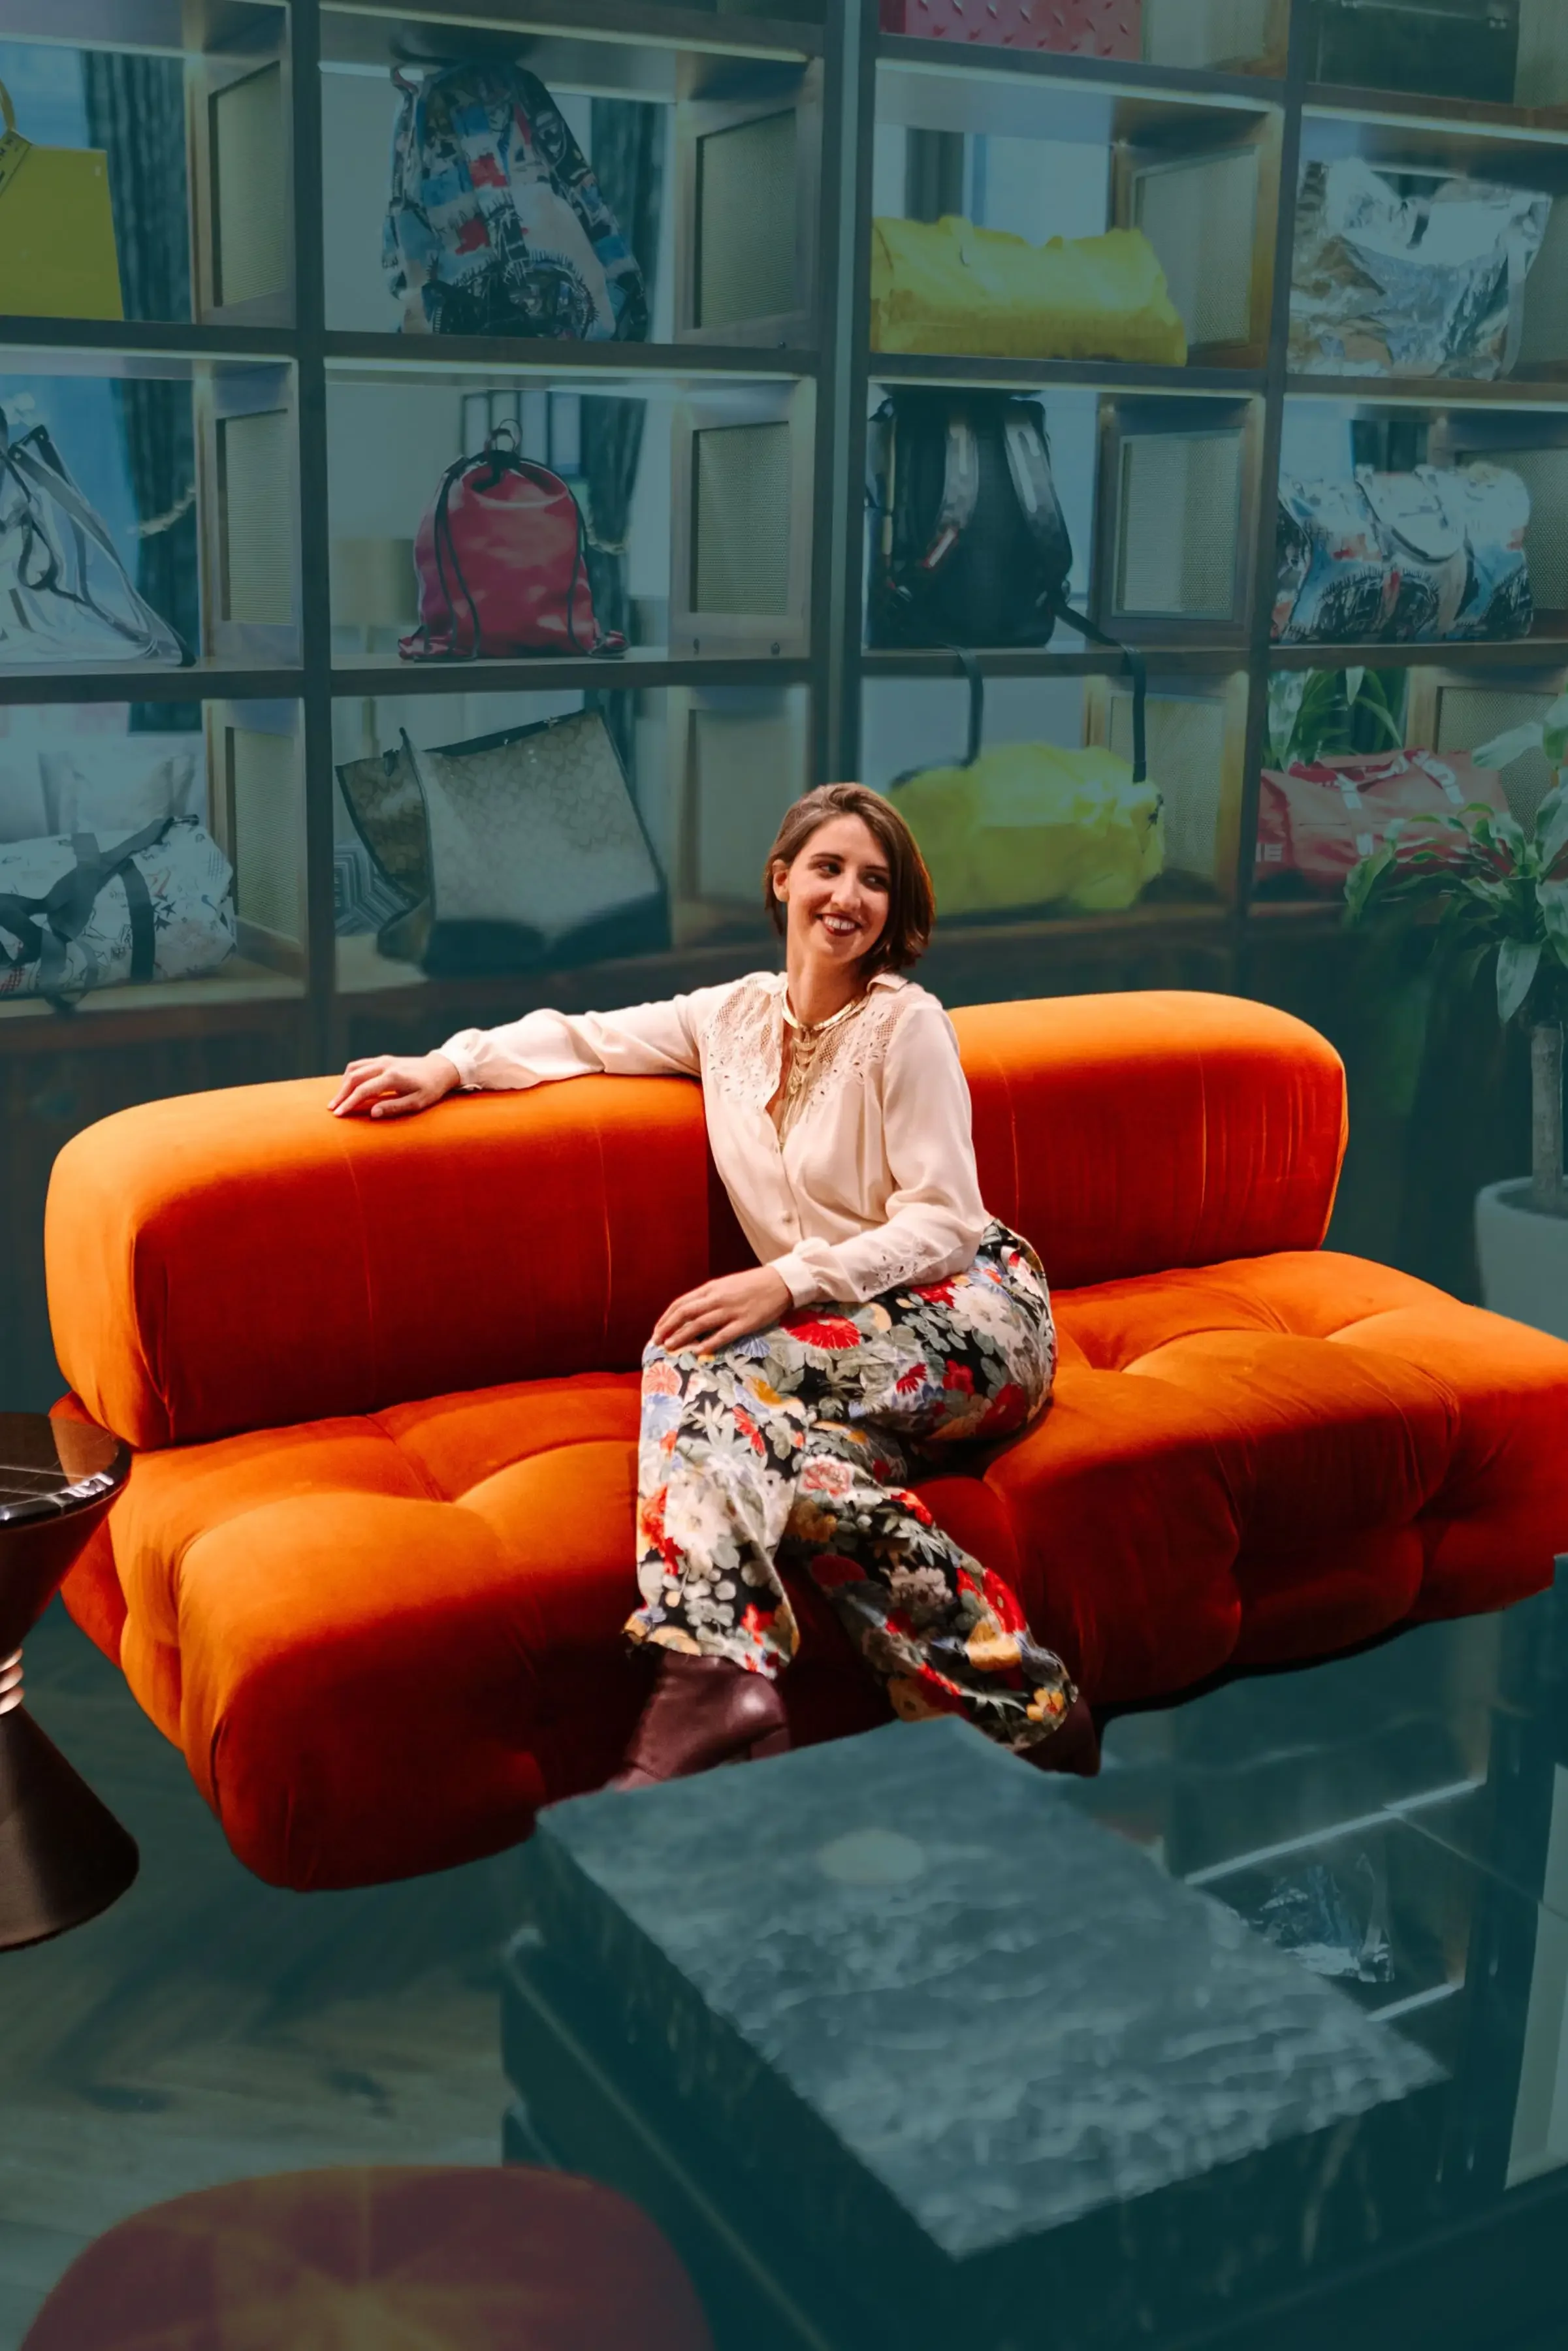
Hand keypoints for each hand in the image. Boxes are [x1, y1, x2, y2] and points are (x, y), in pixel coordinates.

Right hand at [329, 1052, 460, 1119]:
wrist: (440, 1068)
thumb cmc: (431, 1089)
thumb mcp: (417, 1102)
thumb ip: (394, 1107)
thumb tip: (372, 1113)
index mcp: (393, 1077)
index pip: (364, 1090)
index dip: (349, 1103)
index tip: (339, 1114)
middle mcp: (385, 1065)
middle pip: (354, 1078)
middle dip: (341, 1094)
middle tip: (332, 1109)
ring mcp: (383, 1060)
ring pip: (354, 1068)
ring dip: (343, 1084)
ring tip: (338, 1099)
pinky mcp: (383, 1059)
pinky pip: (360, 1064)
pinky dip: (350, 1075)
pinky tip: (348, 1086)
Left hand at [654, 1266, 791, 1356]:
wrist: (779, 1282)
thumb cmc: (751, 1284)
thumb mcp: (725, 1285)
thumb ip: (708, 1298)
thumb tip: (690, 1314)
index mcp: (711, 1288)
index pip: (681, 1303)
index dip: (666, 1318)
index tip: (657, 1330)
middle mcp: (717, 1298)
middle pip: (685, 1313)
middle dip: (668, 1328)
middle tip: (657, 1342)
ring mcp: (731, 1311)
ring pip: (699, 1324)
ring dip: (682, 1336)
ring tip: (670, 1347)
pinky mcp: (745, 1323)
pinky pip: (723, 1335)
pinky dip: (709, 1344)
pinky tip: (698, 1352)